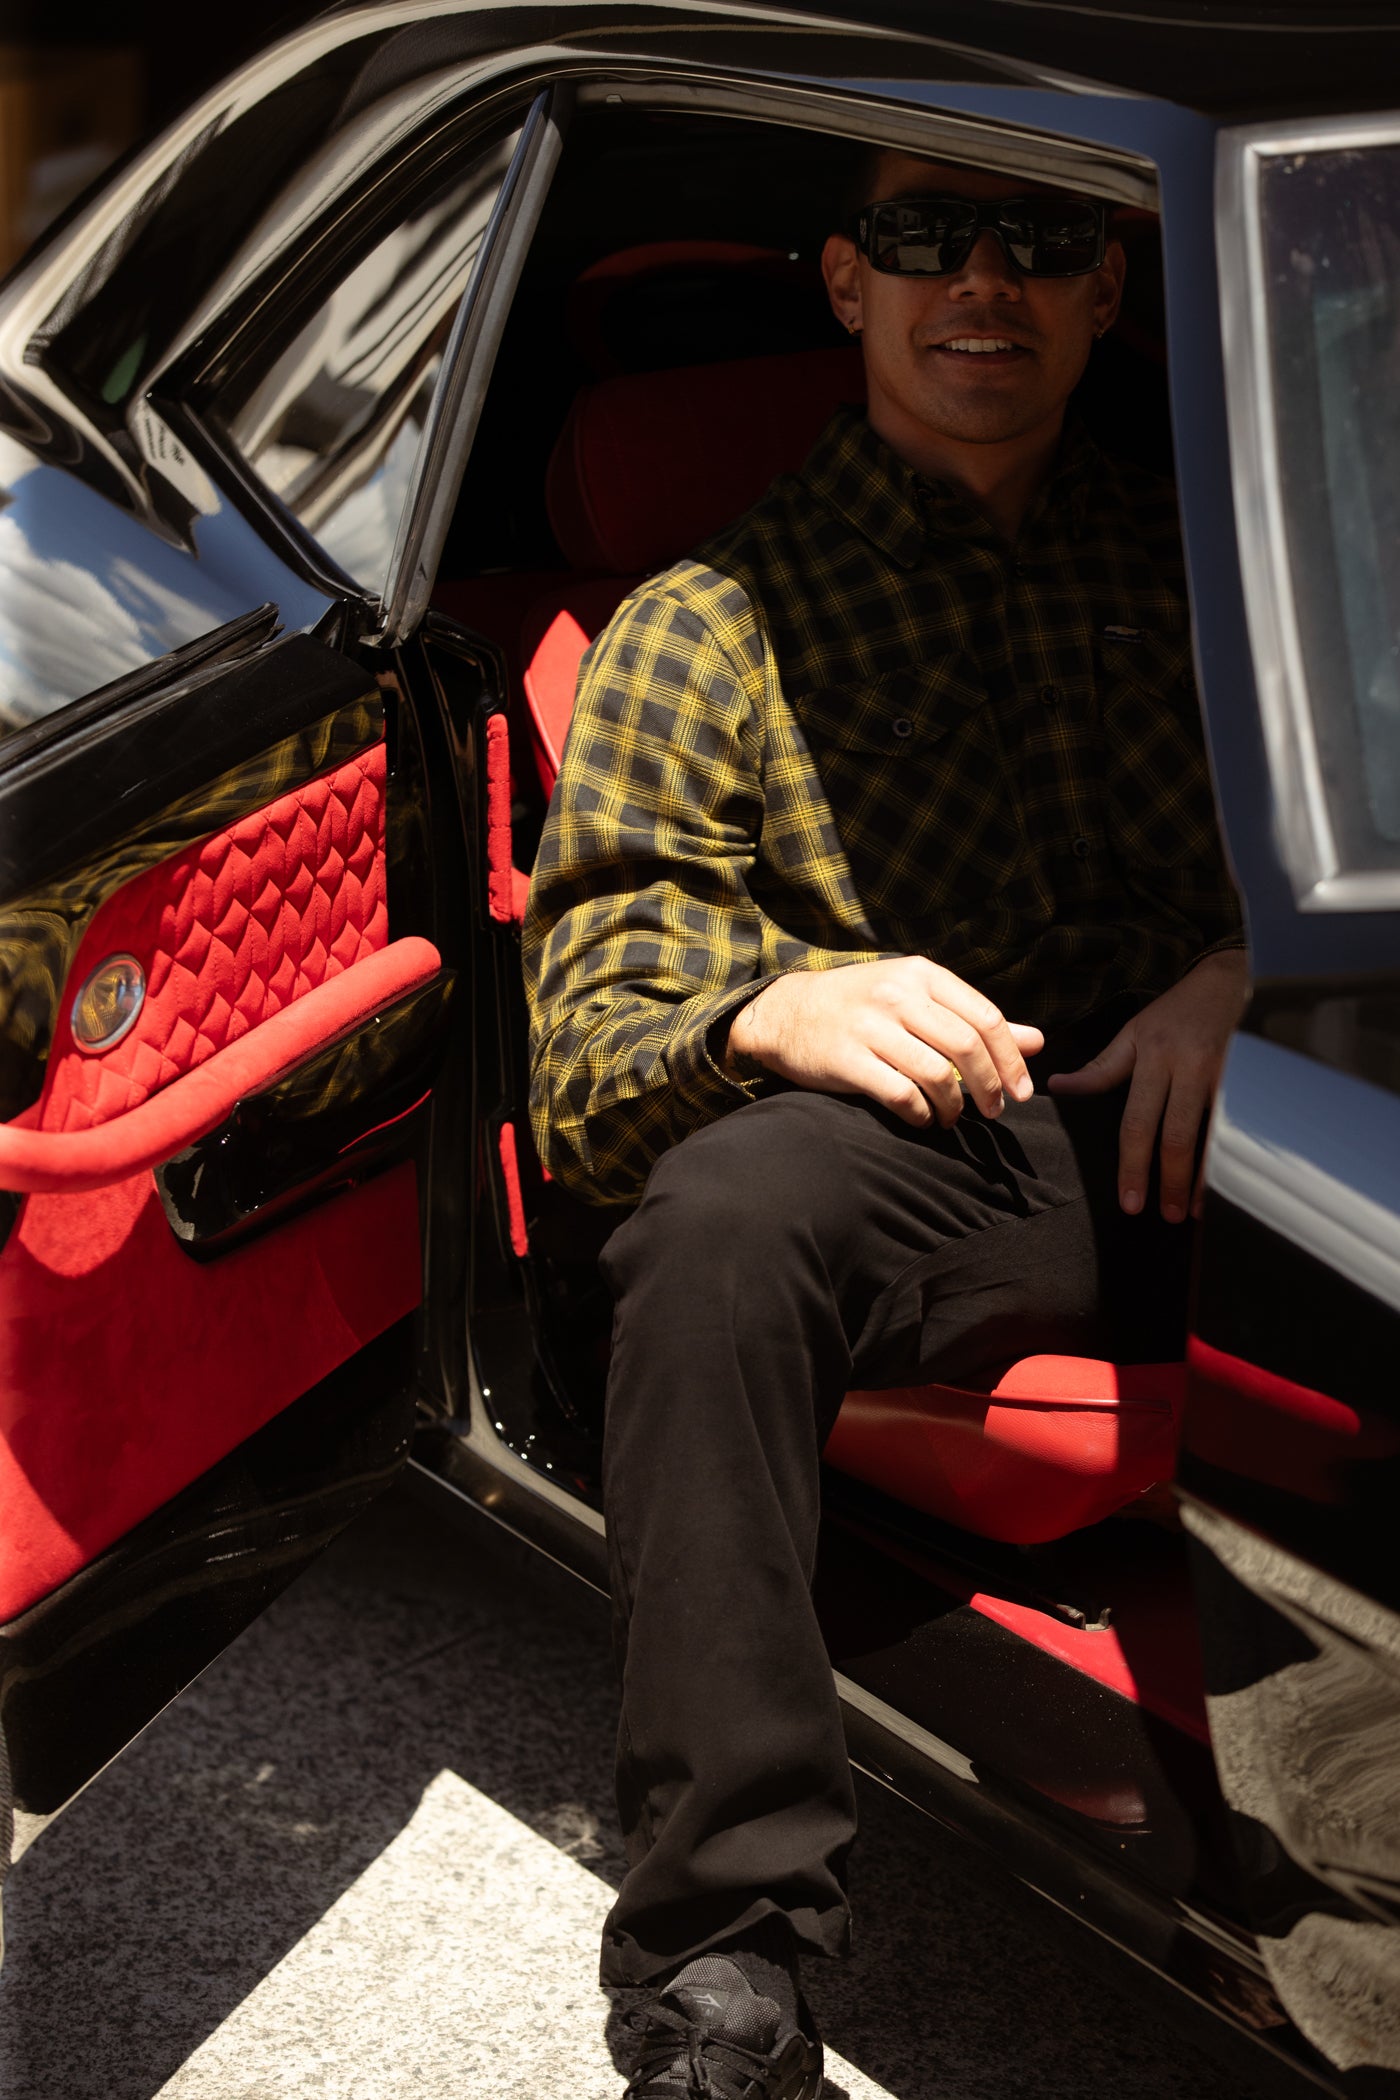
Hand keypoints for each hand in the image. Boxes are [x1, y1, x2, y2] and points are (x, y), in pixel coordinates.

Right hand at [724, 956, 1043, 1128]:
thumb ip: (974, 1019)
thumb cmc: (861, 1005)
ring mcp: (871, 1026)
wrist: (786, 1012)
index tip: (1021, 1091)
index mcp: (921, 975)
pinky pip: (900, 1094)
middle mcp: (898, 995)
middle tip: (995, 1112)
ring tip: (953, 1119)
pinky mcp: (847, 1059)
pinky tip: (923, 1120)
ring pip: (936, 1074)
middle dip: (989, 1087)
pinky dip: (921, 1114)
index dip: (1011, 1059)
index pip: (985, 1017)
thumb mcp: (917, 998)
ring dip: (955, 1106)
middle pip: (967, 1046)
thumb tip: (1037, 1042)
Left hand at [1046, 949, 1247, 1221]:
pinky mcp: (1251, 1079)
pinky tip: (1232, 1184)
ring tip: (1199, 1212)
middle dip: (1170, 1181)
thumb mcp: (1133, 1033)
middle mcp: (1189, 1068)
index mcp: (1154, 1059)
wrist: (1230, 981)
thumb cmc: (1175, 1013)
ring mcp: (1225, 1075)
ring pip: (1214, 1135)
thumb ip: (1100, 1068)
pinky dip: (1234, 1157)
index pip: (1138, 1122)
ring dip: (1206, 1177)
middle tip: (1167, 1217)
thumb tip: (1058, 1086)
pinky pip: (1240, 1126)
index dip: (1133, 1165)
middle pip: (1176, 1135)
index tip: (1130, 1203)